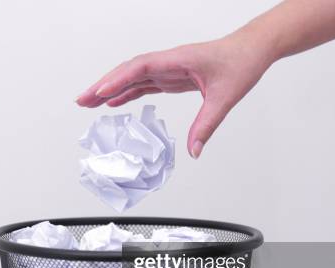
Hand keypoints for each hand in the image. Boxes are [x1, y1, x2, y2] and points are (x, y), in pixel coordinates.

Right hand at [76, 36, 272, 157]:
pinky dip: (127, 92)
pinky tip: (114, 101)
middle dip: (103, 85)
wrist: (253, 50)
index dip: (118, 80)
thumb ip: (206, 125)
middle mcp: (169, 62)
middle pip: (128, 71)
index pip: (140, 67)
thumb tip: (193, 150)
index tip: (100, 92)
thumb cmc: (241, 63)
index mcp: (178, 60)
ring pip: (132, 77)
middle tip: (82, 100)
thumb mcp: (225, 97)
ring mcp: (168, 69)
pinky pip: (143, 84)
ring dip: (110, 89)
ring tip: (89, 103)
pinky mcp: (172, 76)